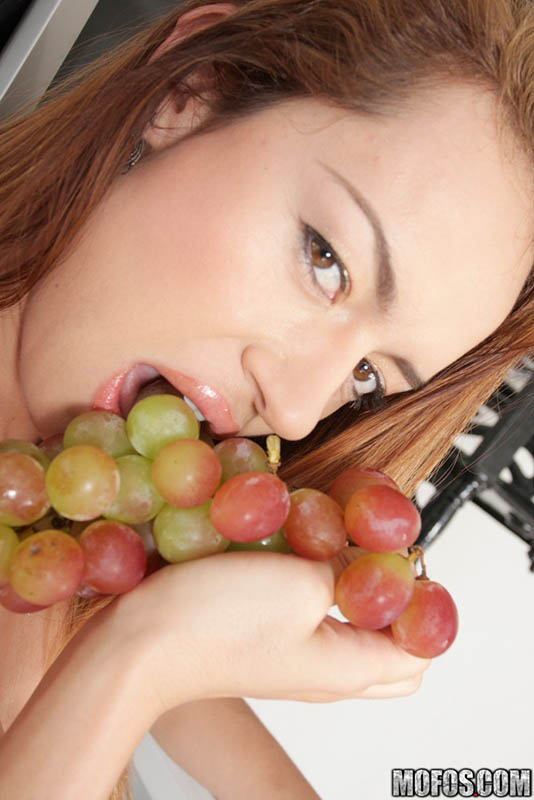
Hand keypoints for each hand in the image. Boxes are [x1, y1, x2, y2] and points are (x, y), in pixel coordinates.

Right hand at [118, 547, 429, 714]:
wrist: (139, 642)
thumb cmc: (218, 622)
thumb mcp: (302, 585)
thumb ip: (351, 570)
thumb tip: (377, 558)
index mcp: (350, 669)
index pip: (422, 648)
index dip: (425, 601)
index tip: (408, 554)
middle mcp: (326, 669)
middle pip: (387, 638)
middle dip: (392, 589)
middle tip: (377, 546)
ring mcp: (293, 653)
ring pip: (345, 616)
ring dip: (348, 574)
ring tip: (333, 534)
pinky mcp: (264, 634)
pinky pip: (306, 606)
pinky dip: (311, 572)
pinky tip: (293, 539)